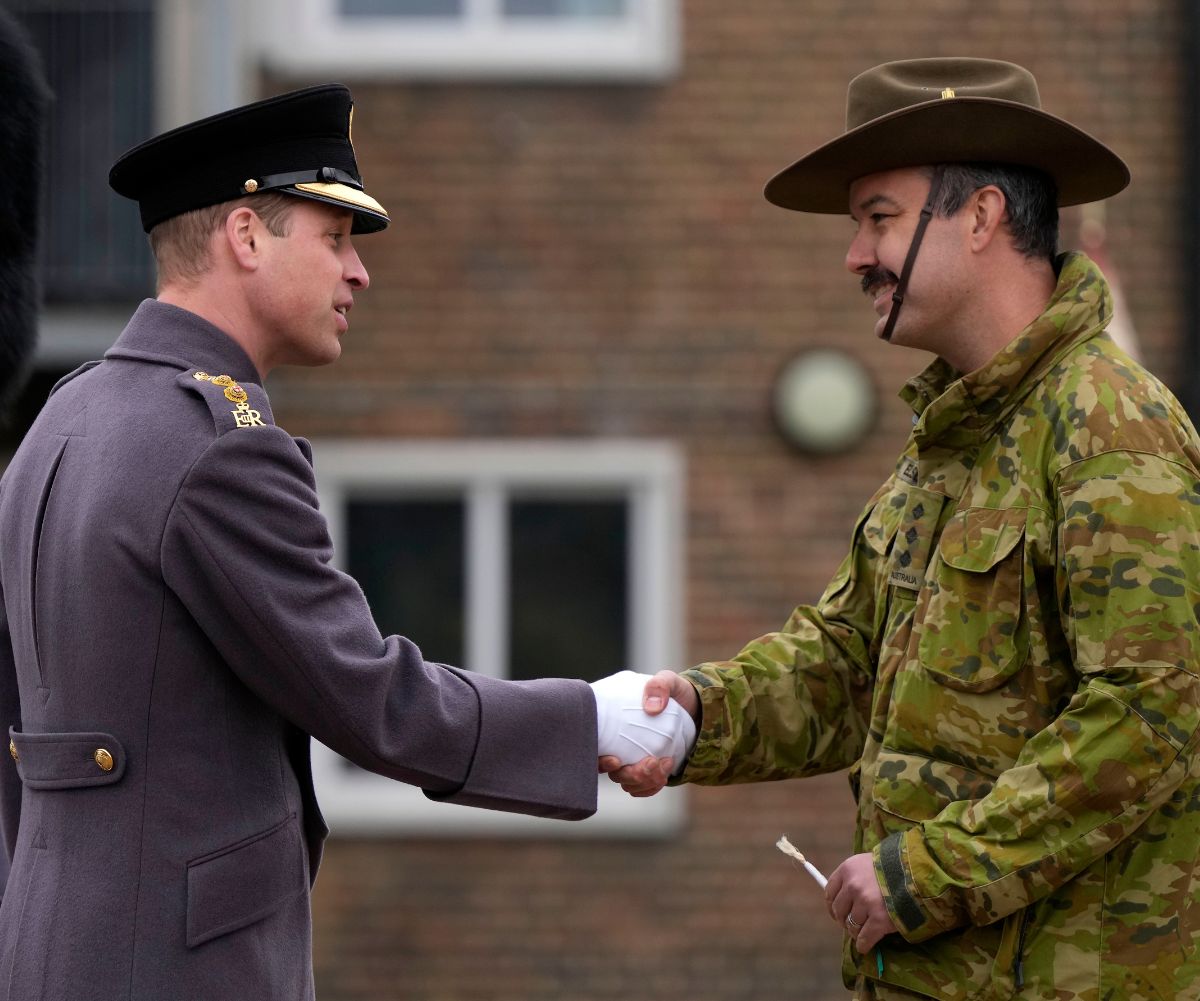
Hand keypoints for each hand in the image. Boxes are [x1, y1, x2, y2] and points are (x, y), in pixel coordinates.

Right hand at [598, 670, 699, 795]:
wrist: (692, 707)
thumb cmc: (673, 692)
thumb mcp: (669, 681)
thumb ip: (659, 685)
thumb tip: (651, 708)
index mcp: (612, 725)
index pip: (594, 750)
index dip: (599, 762)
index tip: (616, 759)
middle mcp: (617, 746)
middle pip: (613, 773)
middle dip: (632, 774)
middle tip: (652, 762)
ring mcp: (631, 760)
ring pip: (628, 783)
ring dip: (645, 780)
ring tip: (666, 763)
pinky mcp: (647, 771)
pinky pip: (642, 788)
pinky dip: (652, 786)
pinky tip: (665, 772)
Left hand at [824, 852, 896, 952]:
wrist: (917, 873)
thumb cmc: (892, 868)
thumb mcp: (867, 863)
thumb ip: (853, 877)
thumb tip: (842, 899)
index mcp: (847, 869)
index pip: (829, 892)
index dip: (832, 906)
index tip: (837, 913)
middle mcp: (853, 885)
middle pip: (839, 911)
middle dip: (844, 920)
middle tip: (852, 924)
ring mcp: (865, 903)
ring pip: (851, 926)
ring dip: (856, 932)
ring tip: (864, 932)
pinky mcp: (879, 920)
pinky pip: (864, 939)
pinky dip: (863, 945)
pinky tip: (865, 946)